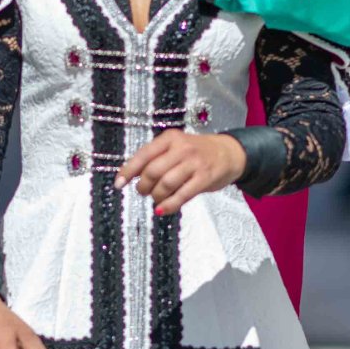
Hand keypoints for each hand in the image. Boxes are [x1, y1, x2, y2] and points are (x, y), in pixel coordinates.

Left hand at [116, 129, 245, 214]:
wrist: (230, 152)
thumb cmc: (198, 152)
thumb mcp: (176, 147)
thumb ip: (156, 158)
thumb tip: (131, 176)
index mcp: (170, 138)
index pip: (143, 155)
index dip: (128, 171)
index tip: (118, 184)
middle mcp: (181, 148)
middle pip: (153, 171)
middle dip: (144, 186)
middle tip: (144, 192)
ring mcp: (194, 163)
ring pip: (166, 184)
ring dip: (156, 196)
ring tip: (156, 199)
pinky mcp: (205, 178)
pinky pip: (182, 195)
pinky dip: (169, 205)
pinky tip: (162, 210)